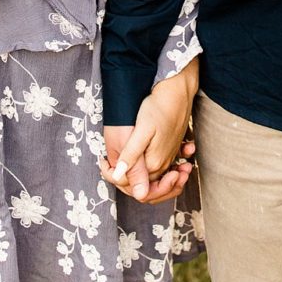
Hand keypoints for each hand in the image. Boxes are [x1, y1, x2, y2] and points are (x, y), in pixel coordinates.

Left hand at [101, 62, 198, 201]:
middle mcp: (163, 164)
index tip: (104, 163)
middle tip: (108, 165)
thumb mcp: (141, 130)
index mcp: (153, 163)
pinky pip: (161, 169)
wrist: (178, 92)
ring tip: (120, 165)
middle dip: (126, 183)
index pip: (134, 187)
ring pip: (153, 180)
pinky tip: (136, 155)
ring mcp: (168, 157)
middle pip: (145, 188)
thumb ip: (131, 156)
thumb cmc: (159, 107)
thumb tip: (118, 177)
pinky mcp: (171, 149)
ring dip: (136, 178)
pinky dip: (148, 170)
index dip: (116, 179)